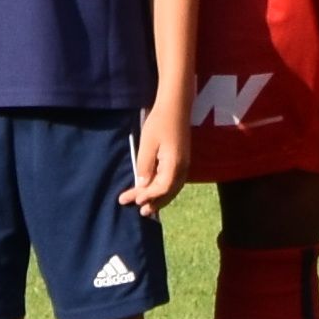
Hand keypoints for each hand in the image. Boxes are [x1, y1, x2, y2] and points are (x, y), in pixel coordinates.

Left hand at [124, 90, 189, 208]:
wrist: (176, 107)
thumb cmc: (160, 122)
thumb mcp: (148, 144)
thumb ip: (145, 166)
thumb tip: (142, 185)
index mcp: (174, 165)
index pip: (161, 188)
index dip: (148, 196)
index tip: (134, 200)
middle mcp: (182, 168)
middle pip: (168, 192)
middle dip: (153, 202)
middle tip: (139, 211)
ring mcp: (184, 165)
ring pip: (172, 189)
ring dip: (159, 198)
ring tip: (147, 207)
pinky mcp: (182, 161)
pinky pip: (174, 182)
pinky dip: (165, 190)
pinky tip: (156, 192)